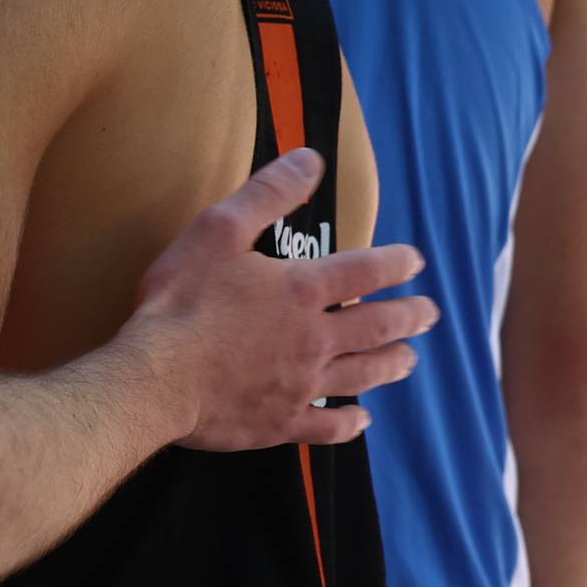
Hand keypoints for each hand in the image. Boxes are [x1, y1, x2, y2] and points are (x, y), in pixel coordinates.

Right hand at [129, 149, 434, 449]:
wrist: (156, 378)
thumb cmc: (182, 300)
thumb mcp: (219, 230)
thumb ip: (268, 193)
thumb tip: (310, 159)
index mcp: (302, 290)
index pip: (364, 272)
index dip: (394, 264)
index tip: (415, 261)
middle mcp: (314, 339)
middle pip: (376, 326)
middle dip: (408, 317)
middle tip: (429, 313)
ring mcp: (302, 385)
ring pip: (362, 375)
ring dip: (391, 364)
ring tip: (410, 359)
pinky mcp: (281, 422)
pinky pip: (328, 427)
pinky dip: (350, 424)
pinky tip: (362, 421)